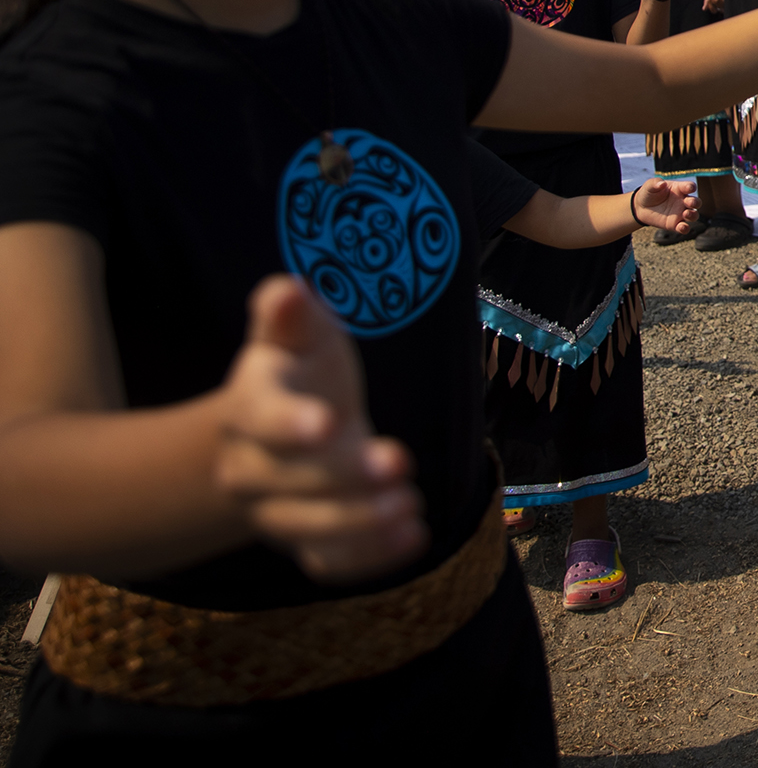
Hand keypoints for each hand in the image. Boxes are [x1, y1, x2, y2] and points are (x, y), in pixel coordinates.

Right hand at [213, 276, 425, 583]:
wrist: (290, 429)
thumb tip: (287, 289)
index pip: (260, 418)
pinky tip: (414, 536)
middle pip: (285, 481)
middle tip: (398, 462)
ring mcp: (272, 509)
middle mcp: (249, 466)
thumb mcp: (301, 336)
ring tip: (409, 503)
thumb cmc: (303, 371)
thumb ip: (292, 317)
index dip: (291, 424)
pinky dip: (369, 557)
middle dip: (341, 477)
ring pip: (304, 528)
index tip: (329, 423)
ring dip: (357, 522)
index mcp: (248, 406)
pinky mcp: (305, 541)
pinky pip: (328, 562)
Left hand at [631, 178, 699, 234]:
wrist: (641, 207)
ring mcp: (680, 213)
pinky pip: (684, 228)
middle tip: (690, 202)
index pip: (689, 187)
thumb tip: (662, 184)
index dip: (691, 187)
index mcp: (679, 189)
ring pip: (694, 215)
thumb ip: (655, 183)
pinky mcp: (674, 224)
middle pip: (696, 202)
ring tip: (686, 214)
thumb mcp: (650, 185)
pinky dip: (685, 229)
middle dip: (696, 202)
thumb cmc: (649, 193)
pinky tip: (682, 227)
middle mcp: (683, 201)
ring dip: (693, 215)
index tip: (690, 188)